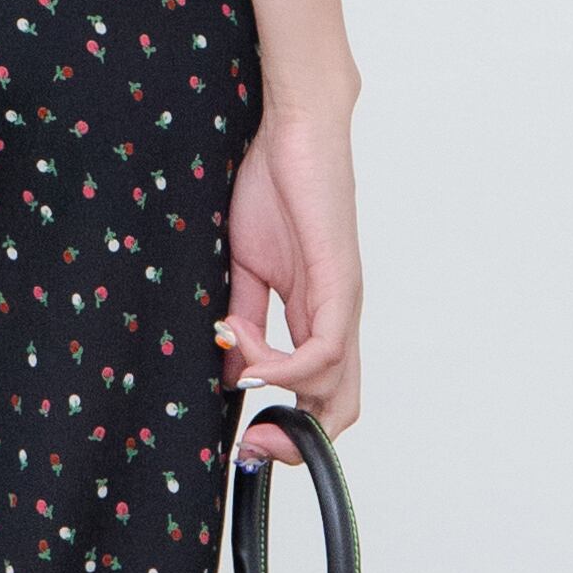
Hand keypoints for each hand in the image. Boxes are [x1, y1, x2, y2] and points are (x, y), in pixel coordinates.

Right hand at [216, 100, 362, 458]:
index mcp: (316, 316)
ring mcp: (343, 302)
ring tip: (236, 369)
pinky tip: (245, 349)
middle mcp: (338, 317)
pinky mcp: (338, 282)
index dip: (287, 430)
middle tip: (247, 444)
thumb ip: (242, 319)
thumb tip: (229, 370)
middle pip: (340, 408)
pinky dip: (282, 366)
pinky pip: (323, 350)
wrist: (294, 129)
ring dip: (277, 396)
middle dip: (293, 442)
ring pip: (336, 389)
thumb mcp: (245, 267)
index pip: (319, 395)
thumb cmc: (273, 186)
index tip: (242, 440)